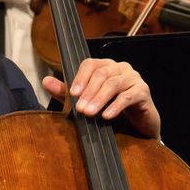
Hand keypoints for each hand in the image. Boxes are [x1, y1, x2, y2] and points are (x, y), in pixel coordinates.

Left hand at [42, 58, 160, 137]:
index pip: (90, 64)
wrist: (137, 126)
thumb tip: (46, 82)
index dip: (80, 77)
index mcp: (106, 66)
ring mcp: (134, 78)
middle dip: (88, 92)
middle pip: (102, 73)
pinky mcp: (143, 91)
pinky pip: (128, 96)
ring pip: (114, 83)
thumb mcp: (86, 102)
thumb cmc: (111, 110)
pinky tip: (107, 116)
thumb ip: (66, 93)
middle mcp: (120, 68)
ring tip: (89, 113)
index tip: (71, 94)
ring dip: (99, 99)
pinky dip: (116, 106)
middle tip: (80, 109)